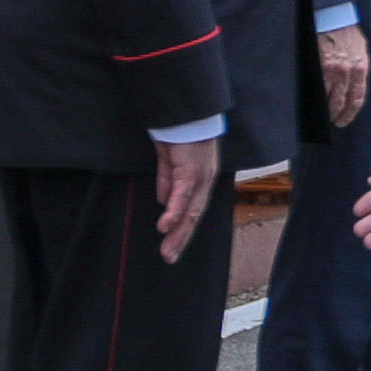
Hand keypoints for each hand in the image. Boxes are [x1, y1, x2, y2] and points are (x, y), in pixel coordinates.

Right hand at [154, 137, 221, 263]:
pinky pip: (182, 194)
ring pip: (191, 210)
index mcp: (201, 180)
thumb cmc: (179, 133)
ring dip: (178, 233)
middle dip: (182, 238)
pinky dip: (175, 211)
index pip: (194, 209)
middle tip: (169, 258)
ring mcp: (200, 176)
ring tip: (167, 251)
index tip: (173, 246)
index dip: (184, 228)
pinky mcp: (190, 169)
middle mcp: (205, 180)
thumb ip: (168, 181)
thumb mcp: (170, 162)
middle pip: (195, 215)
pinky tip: (165, 226)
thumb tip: (164, 202)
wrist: (187, 113)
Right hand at [317, 24, 368, 128]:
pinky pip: (319, 87)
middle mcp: (349, 72)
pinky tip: (314, 102)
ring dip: (326, 109)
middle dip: (338, 114)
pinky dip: (317, 97)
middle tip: (333, 121)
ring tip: (323, 115)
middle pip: (343, 101)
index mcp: (361, 69)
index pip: (357, 98)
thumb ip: (359, 69)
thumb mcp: (361, 51)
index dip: (350, 113)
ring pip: (329, 97)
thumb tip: (355, 85)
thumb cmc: (348, 33)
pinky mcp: (321, 66)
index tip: (344, 120)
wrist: (336, 18)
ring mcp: (334, 70)